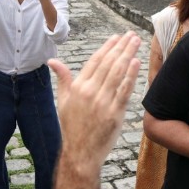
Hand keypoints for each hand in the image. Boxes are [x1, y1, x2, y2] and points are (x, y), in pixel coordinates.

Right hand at [49, 32, 140, 172]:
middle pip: (108, 64)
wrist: (80, 153)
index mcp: (78, 88)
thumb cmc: (71, 127)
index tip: (116, 37)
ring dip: (128, 55)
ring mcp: (103, 103)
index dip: (107, 47)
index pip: (95, 61)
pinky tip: (136, 62)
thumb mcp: (63, 101)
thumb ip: (62, 79)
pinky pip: (124, 91)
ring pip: (117, 73)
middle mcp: (90, 92)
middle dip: (121, 47)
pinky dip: (131, 76)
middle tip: (130, 35)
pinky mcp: (114, 114)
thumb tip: (52, 60)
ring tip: (136, 43)